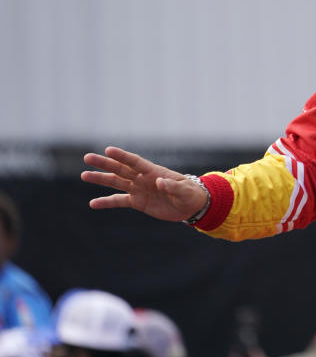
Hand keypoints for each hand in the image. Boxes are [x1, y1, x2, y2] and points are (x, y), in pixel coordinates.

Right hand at [81, 147, 207, 221]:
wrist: (190, 206)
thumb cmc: (190, 194)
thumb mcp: (184, 190)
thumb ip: (172, 186)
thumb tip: (159, 182)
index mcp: (154, 172)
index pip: (135, 162)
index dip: (122, 156)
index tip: (108, 150)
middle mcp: (143, 178)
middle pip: (120, 169)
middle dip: (104, 163)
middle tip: (87, 157)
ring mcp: (138, 189)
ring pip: (116, 182)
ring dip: (101, 179)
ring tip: (84, 175)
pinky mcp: (137, 202)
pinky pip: (119, 201)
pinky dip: (106, 202)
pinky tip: (93, 204)